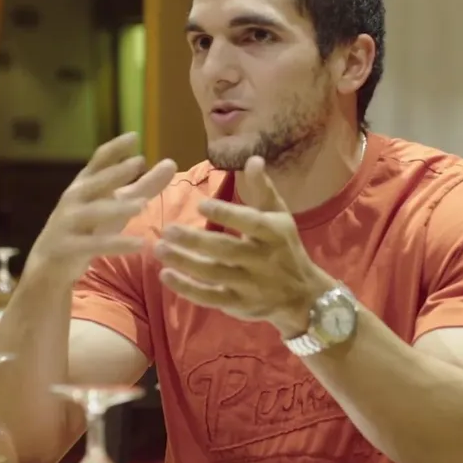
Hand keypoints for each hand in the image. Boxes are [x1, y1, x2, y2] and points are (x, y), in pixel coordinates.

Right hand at [29, 132, 176, 288]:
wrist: (51, 264)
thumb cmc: (89, 227)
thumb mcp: (117, 204)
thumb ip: (144, 186)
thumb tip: (171, 163)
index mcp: (85, 184)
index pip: (99, 161)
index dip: (115, 148)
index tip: (134, 136)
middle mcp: (74, 199)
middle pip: (95, 182)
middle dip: (114, 172)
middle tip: (138, 163)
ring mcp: (68, 222)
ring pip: (94, 212)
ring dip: (117, 208)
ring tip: (142, 206)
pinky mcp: (68, 247)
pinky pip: (95, 245)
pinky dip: (117, 244)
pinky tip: (139, 245)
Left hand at [153, 156, 335, 337]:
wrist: (302, 295)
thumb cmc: (285, 247)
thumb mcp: (280, 216)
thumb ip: (263, 189)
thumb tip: (253, 159)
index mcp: (274, 233)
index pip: (250, 222)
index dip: (226, 214)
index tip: (200, 205)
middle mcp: (262, 260)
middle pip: (226, 250)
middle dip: (195, 241)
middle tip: (167, 229)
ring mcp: (250, 285)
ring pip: (213, 274)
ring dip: (185, 263)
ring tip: (160, 249)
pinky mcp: (238, 304)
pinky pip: (209, 297)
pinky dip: (187, 288)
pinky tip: (166, 275)